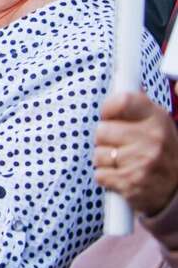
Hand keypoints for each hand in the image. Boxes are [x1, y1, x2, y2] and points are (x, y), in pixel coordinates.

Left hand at [95, 90, 177, 216]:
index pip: (120, 102)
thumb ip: (136, 105)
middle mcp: (152, 139)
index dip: (108, 109)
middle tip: (121, 145)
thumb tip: (122, 81)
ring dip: (106, 160)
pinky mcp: (132, 183)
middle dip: (105, 139)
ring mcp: (142, 162)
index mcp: (157, 119)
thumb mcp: (155, 123)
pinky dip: (107, 177)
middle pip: (101, 130)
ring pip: (98, 154)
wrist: (176, 186)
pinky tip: (123, 176)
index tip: (110, 116)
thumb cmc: (159, 149)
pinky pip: (100, 175)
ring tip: (125, 162)